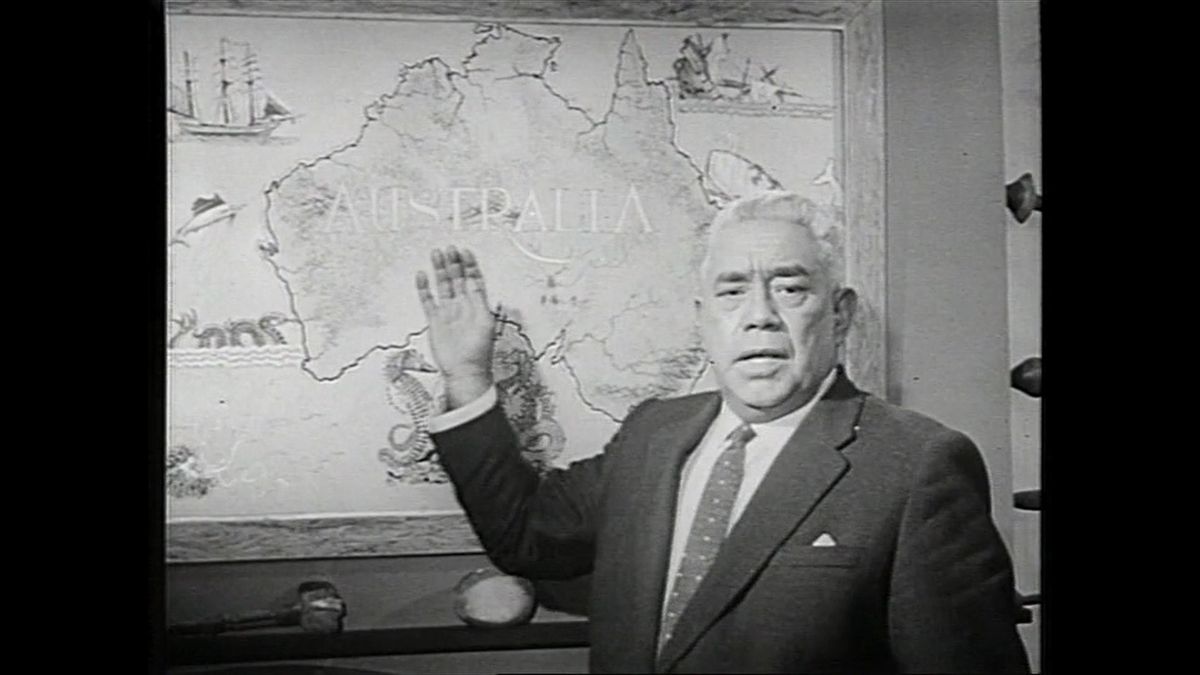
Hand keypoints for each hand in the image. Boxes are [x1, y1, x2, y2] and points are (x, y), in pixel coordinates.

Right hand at [416, 247, 496, 408]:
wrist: (464, 371)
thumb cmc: (479, 351)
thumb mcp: (485, 322)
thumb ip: (479, 300)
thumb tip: (475, 281)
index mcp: (477, 305)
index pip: (474, 279)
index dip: (470, 265)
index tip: (465, 251)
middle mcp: (462, 306)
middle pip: (457, 278)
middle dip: (453, 262)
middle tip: (449, 248)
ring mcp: (448, 312)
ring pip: (443, 285)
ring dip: (439, 270)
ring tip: (436, 254)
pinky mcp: (435, 321)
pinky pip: (428, 300)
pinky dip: (424, 288)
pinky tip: (422, 275)